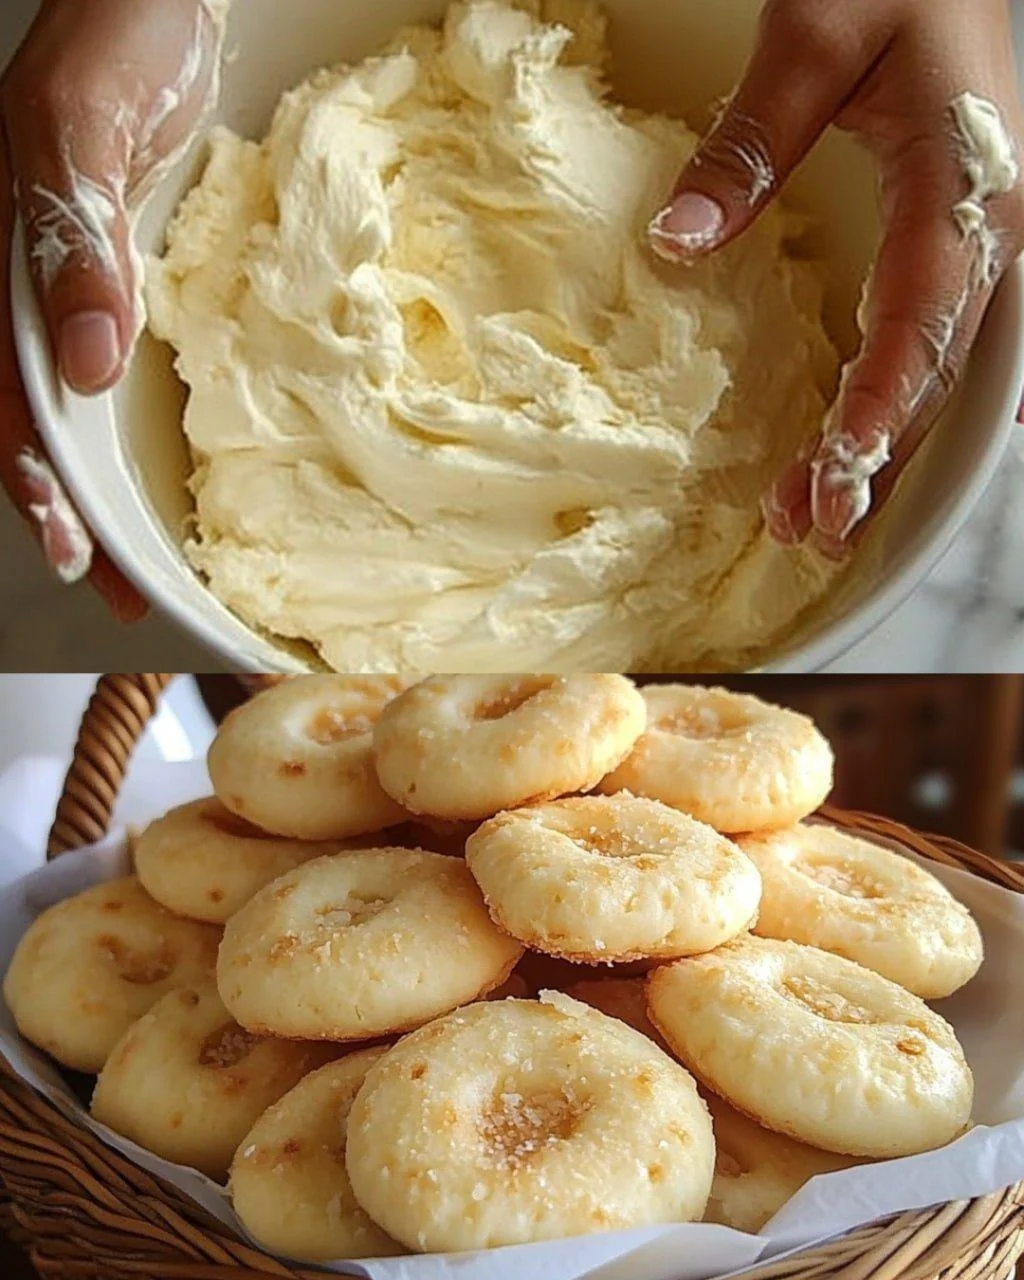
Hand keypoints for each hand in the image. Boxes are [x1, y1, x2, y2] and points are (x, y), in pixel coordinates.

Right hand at [0, 0, 223, 607]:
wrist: (160, 2)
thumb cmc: (116, 36)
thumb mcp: (84, 126)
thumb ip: (71, 235)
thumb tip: (83, 359)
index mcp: (8, 265)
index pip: (9, 396)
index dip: (37, 480)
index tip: (72, 548)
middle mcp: (40, 291)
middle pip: (44, 424)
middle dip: (77, 512)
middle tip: (117, 589)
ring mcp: (88, 289)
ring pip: (84, 410)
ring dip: (114, 488)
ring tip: (146, 561)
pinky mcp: (132, 280)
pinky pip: (130, 368)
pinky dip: (145, 428)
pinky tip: (176, 469)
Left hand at [649, 0, 1023, 555]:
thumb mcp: (816, 35)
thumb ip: (751, 141)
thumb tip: (679, 239)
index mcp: (959, 187)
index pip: (920, 323)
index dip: (876, 411)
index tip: (830, 480)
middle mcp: (980, 231)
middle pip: (928, 371)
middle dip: (871, 459)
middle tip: (810, 531)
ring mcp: (971, 241)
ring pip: (930, 369)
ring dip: (876, 447)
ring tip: (815, 517)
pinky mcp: (948, 240)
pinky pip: (925, 342)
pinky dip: (887, 405)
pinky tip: (856, 451)